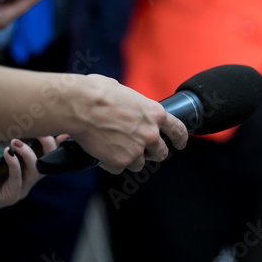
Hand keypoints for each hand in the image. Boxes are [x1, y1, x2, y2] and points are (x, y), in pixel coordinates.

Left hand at [0, 135, 66, 208]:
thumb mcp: (4, 153)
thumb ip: (15, 143)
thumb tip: (24, 126)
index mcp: (33, 168)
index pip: (52, 155)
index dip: (57, 144)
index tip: (60, 132)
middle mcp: (32, 178)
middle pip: (49, 162)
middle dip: (48, 145)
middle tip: (40, 132)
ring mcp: (24, 187)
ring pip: (35, 170)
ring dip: (28, 153)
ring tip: (16, 141)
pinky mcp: (13, 194)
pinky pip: (17, 178)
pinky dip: (14, 163)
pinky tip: (7, 152)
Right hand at [67, 75, 188, 173]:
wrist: (80, 105)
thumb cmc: (98, 93)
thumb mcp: (125, 92)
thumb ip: (135, 106)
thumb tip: (129, 108)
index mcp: (155, 114)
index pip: (178, 130)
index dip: (180, 139)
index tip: (179, 144)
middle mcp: (150, 134)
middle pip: (161, 153)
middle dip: (153, 153)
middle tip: (142, 150)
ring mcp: (136, 150)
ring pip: (139, 164)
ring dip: (130, 159)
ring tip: (115, 148)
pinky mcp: (120, 162)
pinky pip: (118, 168)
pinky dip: (111, 164)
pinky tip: (102, 154)